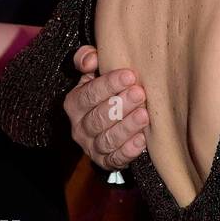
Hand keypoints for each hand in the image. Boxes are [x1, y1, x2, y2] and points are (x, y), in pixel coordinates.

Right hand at [64, 45, 148, 169]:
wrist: (109, 124)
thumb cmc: (106, 93)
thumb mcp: (94, 75)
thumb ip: (88, 60)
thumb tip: (91, 58)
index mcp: (75, 103)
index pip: (88, 94)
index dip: (108, 84)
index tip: (130, 75)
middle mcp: (79, 127)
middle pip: (98, 118)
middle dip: (120, 105)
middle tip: (140, 94)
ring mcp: (91, 146)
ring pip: (107, 139)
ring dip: (126, 127)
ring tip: (144, 115)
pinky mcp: (106, 161)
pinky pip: (116, 159)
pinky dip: (129, 151)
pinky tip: (142, 140)